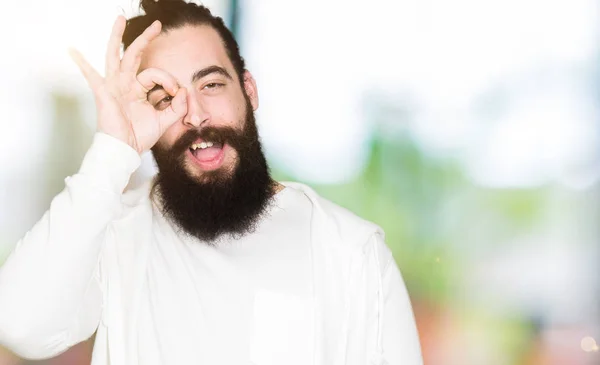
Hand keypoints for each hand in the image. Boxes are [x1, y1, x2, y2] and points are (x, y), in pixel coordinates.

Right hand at [69, 16, 186, 153]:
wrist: (124, 151)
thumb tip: (185, 91)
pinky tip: (72, 50)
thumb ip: (177, 107)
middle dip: (145, 39)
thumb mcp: (165, 121)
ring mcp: (114, 87)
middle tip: (157, 25)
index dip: (169, 81)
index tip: (176, 93)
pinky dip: (82, 63)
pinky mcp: (104, 93)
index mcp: (139, 90)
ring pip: (116, 56)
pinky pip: (91, 76)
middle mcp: (125, 84)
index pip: (156, 74)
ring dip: (117, 37)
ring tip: (120, 18)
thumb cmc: (139, 137)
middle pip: (135, 55)